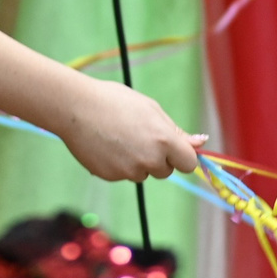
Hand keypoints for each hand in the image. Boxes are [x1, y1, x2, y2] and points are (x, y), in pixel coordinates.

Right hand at [55, 81, 206, 181]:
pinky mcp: (111, 176)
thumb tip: (201, 143)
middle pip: (165, 171)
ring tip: (118, 137)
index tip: (174, 149)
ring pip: (142, 173)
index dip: (182, 156)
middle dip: (158, 159)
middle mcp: (149, 159)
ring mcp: (128, 170)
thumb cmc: (114, 101)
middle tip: (138, 136)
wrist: (75, 108)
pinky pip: (122, 174)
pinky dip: (118, 164)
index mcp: (163, 140)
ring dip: (136, 161)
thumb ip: (176, 131)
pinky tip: (106, 145)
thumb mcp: (150, 109)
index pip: (189, 163)